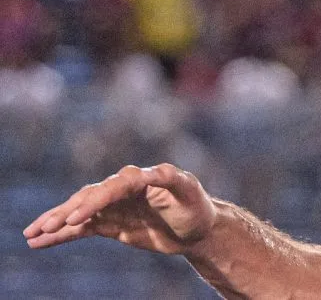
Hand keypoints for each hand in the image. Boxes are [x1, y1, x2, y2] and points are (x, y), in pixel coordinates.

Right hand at [23, 163, 215, 253]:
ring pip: (79, 213)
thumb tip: (158, 170)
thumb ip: (171, 179)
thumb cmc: (195, 206)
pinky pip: (80, 229)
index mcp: (141, 177)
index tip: (79, 216)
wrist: (196, 229)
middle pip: (90, 198)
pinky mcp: (110, 224)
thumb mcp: (188, 191)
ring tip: (32, 233)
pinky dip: (60, 235)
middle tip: (46, 226)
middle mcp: (122, 189)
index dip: (96, 201)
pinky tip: (39, 241)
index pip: (113, 187)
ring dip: (56, 221)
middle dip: (67, 211)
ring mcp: (113, 207)